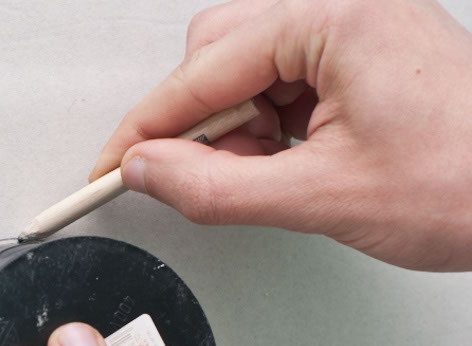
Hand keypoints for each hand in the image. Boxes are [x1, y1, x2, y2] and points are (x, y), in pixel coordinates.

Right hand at [89, 0, 471, 271]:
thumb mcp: (323, 198)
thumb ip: (215, 187)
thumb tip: (148, 171)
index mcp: (340, 19)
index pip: (204, 69)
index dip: (146, 127)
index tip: (111, 166)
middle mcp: (347, 10)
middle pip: (218, 52)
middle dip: (200, 123)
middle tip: (193, 176)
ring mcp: (357, 32)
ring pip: (246, 69)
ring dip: (235, 130)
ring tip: (268, 176)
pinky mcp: (363, 61)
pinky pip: (282, 83)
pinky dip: (266, 130)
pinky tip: (285, 164)